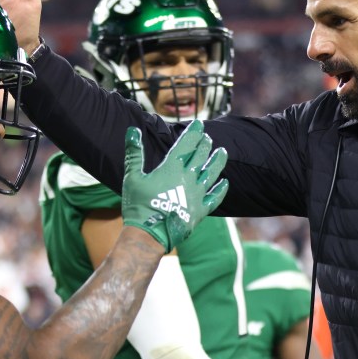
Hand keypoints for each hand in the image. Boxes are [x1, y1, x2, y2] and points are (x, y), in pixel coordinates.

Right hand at [122, 120, 227, 252]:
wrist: (148, 234)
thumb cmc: (138, 205)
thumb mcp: (132, 176)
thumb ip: (134, 153)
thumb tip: (133, 130)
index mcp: (172, 168)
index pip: (186, 144)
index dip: (194, 132)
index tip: (199, 124)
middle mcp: (188, 178)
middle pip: (200, 156)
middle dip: (205, 145)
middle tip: (207, 138)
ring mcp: (196, 195)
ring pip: (212, 174)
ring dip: (217, 161)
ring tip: (223, 152)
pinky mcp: (200, 211)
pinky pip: (215, 198)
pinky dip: (221, 190)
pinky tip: (225, 183)